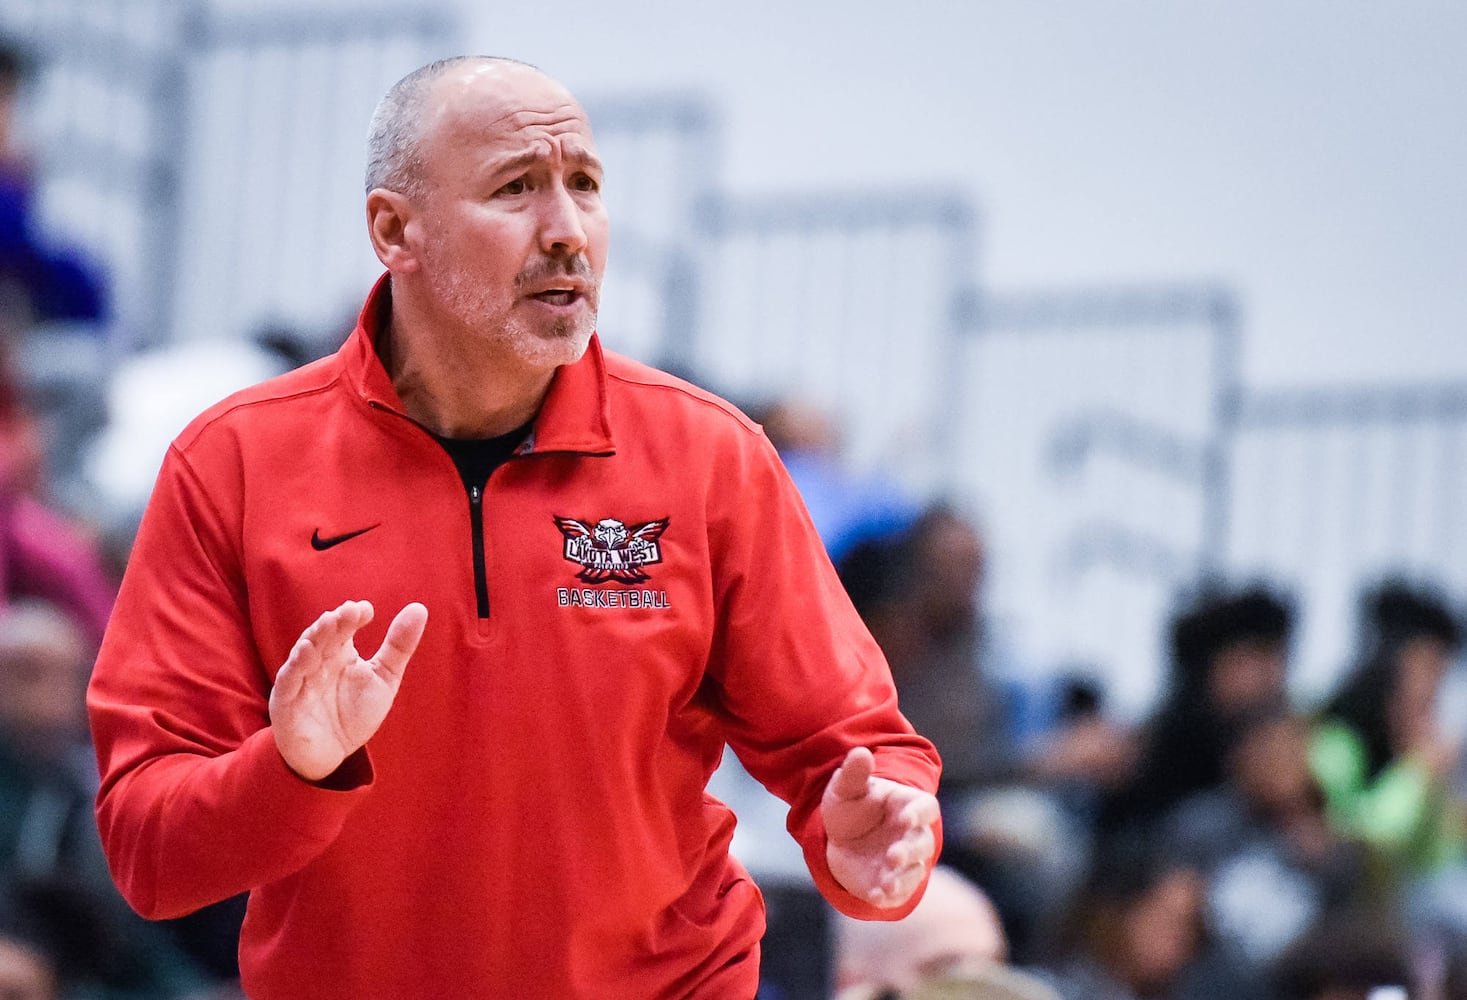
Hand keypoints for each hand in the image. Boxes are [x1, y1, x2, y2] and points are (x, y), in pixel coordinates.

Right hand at [269, 601, 427, 781]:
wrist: (332, 754)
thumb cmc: (354, 712)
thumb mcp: (384, 678)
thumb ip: (399, 646)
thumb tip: (419, 608)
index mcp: (339, 652)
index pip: (344, 626)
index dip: (353, 615)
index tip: (367, 610)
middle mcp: (318, 660)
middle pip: (324, 635)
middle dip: (336, 621)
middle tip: (351, 610)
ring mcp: (300, 679)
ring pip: (304, 652)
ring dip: (315, 636)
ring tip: (329, 622)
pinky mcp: (286, 700)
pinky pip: (289, 680)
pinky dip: (296, 665)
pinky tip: (306, 651)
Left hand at [822, 746, 939, 908]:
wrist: (840, 839)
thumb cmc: (852, 808)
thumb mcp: (846, 789)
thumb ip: (854, 773)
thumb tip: (861, 753)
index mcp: (908, 806)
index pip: (926, 809)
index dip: (919, 814)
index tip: (905, 818)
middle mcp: (912, 836)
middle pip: (922, 843)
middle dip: (910, 851)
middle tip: (894, 855)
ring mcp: (904, 863)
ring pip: (914, 871)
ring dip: (903, 878)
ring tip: (887, 884)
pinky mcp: (893, 884)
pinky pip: (897, 893)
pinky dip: (889, 896)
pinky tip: (875, 896)